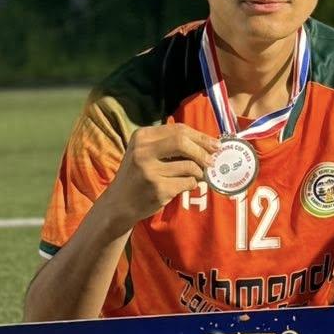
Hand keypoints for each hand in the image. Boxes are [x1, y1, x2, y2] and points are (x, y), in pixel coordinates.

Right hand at [104, 123, 220, 227]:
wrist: (119, 203)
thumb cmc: (138, 175)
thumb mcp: (145, 152)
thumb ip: (170, 144)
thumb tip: (208, 143)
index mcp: (142, 137)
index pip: (178, 130)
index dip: (200, 136)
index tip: (214, 144)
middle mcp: (143, 151)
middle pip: (182, 142)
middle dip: (203, 151)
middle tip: (212, 160)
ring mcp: (150, 171)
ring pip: (189, 165)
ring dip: (199, 172)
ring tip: (196, 175)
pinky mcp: (158, 189)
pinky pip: (187, 182)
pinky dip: (192, 184)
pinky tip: (184, 186)